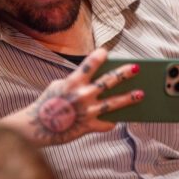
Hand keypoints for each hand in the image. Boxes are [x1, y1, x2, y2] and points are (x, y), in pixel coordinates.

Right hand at [21, 48, 142, 144]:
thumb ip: (76, 81)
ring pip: (114, 103)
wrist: (38, 127)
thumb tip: (95, 81)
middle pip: (109, 81)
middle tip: (137, 67)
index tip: (106, 51)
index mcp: (73, 82)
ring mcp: (87, 111)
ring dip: (129, 98)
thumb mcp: (58, 86)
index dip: (99, 56)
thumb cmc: (48, 104)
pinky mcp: (89, 126)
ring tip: (141, 94)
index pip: (89, 64)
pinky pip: (106, 123)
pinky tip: (120, 117)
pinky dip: (113, 120)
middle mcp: (83, 95)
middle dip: (124, 73)